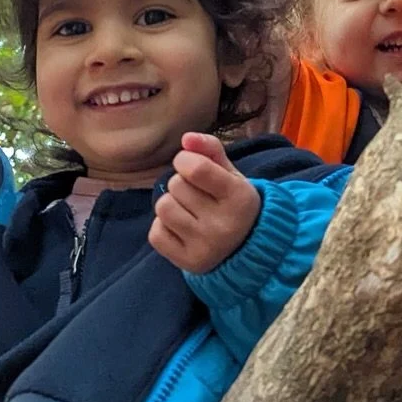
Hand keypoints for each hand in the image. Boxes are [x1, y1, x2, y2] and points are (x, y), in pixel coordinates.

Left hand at [149, 133, 260, 274]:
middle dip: (181, 182)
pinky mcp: (188, 263)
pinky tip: (180, 227)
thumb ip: (210, 149)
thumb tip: (186, 138)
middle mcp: (223, 225)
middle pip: (176, 186)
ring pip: (163, 208)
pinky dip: (163, 226)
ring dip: (170, 202)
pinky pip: (155, 234)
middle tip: (196, 192)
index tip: (189, 163)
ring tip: (186, 208)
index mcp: (239, 197)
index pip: (196, 169)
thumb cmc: (233, 202)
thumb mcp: (231, 172)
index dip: (184, 159)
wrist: (246, 247)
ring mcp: (205, 246)